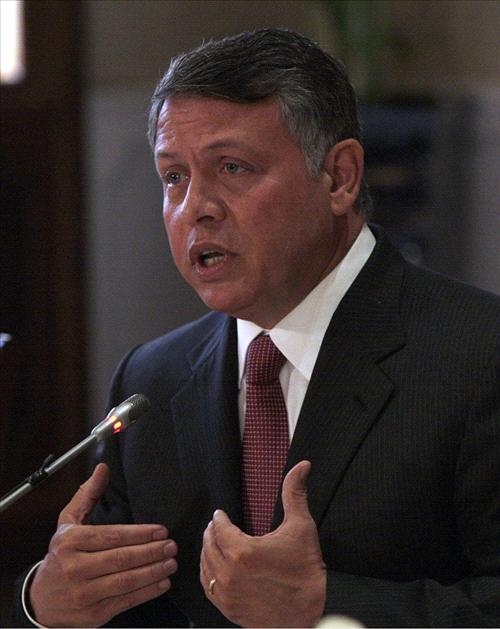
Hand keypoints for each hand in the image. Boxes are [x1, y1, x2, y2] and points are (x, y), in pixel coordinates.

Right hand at [30, 463, 176, 627]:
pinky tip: (161, 583)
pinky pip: (124, 601)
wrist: (41, 600)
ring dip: (153, 572)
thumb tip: (103, 468)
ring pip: (125, 581)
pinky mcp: (93, 614)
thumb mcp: (68, 522)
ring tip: (171, 562)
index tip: (161, 530)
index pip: (111, 536)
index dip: (140, 534)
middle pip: (121, 559)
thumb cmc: (60, 555)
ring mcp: (84, 593)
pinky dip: (146, 593)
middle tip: (171, 545)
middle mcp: (75, 568)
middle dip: (151, 552)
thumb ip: (88, 494)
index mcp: (70, 542)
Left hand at [200, 460, 325, 626]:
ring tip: (212, 543)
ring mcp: (227, 594)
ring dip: (207, 551)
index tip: (220, 514)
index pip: (219, 528)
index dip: (219, 519)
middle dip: (211, 533)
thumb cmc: (306, 573)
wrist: (310, 616)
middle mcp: (230, 573)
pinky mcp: (229, 609)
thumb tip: (301, 466)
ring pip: (205, 566)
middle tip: (215, 526)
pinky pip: (208, 588)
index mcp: (243, 551)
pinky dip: (208, 574)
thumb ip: (294, 493)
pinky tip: (213, 567)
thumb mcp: (302, 527)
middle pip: (209, 545)